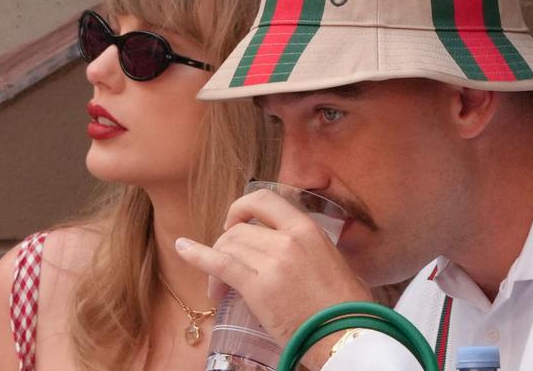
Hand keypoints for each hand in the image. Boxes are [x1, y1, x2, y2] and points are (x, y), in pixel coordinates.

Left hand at [176, 189, 371, 349]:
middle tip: (226, 264)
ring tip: (219, 286)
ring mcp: (273, 261)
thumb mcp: (330, 258)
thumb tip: (286, 244)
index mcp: (307, 228)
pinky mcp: (258, 287)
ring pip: (228, 246)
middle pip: (239, 228)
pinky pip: (220, 264)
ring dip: (216, 261)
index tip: (235, 222)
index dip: (241, 207)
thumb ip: (305, 244)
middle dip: (226, 244)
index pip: (263, 199)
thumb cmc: (345, 303)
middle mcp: (288, 238)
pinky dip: (197, 255)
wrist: (350, 334)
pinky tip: (182, 249)